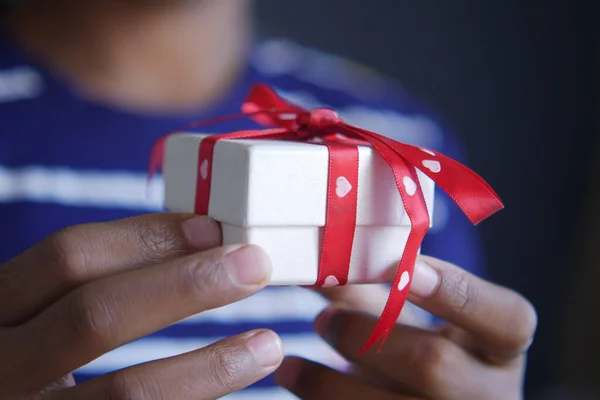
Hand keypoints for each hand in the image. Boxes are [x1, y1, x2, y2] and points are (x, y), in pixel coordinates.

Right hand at [0, 213, 282, 398]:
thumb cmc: (33, 363)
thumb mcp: (40, 320)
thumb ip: (92, 290)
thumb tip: (198, 246)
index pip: (66, 258)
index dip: (144, 238)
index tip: (212, 228)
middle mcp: (0, 367)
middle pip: (95, 315)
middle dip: (185, 284)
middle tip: (255, 265)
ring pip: (129, 391)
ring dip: (210, 365)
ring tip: (268, 345)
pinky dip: (196, 398)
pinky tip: (233, 383)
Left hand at [275, 255, 536, 399]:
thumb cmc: (420, 351)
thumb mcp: (411, 321)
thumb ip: (376, 286)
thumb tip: (318, 249)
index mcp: (502, 348)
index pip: (505, 319)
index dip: (456, 292)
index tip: (407, 266)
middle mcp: (492, 392)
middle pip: (434, 364)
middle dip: (366, 337)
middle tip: (323, 320)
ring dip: (331, 382)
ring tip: (292, 364)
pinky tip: (295, 383)